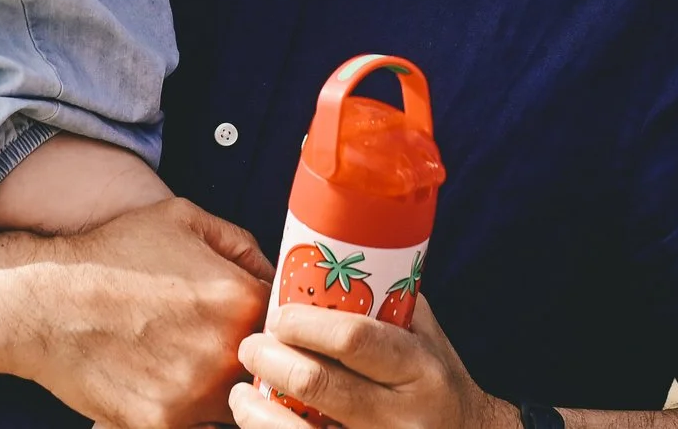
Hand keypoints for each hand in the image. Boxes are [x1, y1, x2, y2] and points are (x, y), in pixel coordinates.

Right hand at [6, 198, 273, 428]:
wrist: (46, 302)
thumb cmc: (113, 255)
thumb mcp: (184, 218)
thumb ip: (240, 244)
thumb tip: (273, 272)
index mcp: (240, 299)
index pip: (294, 326)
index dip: (281, 326)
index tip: (267, 328)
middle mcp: (226, 351)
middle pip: (270, 371)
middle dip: (258, 362)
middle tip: (227, 349)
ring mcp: (195, 393)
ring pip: (237, 404)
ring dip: (226, 390)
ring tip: (190, 365)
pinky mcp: (163, 424)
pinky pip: (198, 426)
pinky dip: (190, 413)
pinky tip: (166, 383)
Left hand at [230, 301, 511, 428]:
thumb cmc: (435, 381)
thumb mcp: (424, 338)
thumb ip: (383, 304)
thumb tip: (320, 264)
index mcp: (418, 369)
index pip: (354, 339)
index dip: (306, 324)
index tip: (278, 315)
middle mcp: (402, 416)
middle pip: (320, 385)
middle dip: (272, 361)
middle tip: (250, 346)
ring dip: (258, 412)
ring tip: (242, 393)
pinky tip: (258, 421)